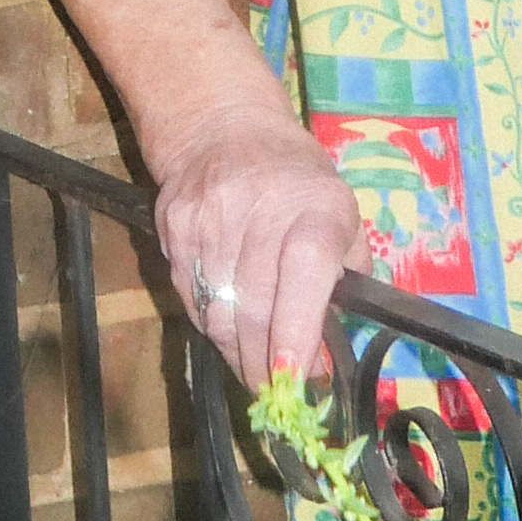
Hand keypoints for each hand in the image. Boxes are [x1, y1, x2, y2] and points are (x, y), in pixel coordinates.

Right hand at [152, 93, 361, 398]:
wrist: (222, 127)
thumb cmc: (298, 180)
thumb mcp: (341, 214)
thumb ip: (346, 278)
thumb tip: (329, 353)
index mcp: (314, 207)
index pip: (305, 272)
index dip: (297, 329)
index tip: (295, 377)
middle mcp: (259, 208)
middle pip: (255, 304)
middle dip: (264, 363)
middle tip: (274, 393)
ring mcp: (210, 217)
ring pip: (217, 309)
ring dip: (235, 352)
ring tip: (251, 369)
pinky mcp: (174, 226)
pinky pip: (190, 296)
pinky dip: (210, 323)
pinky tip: (225, 328)